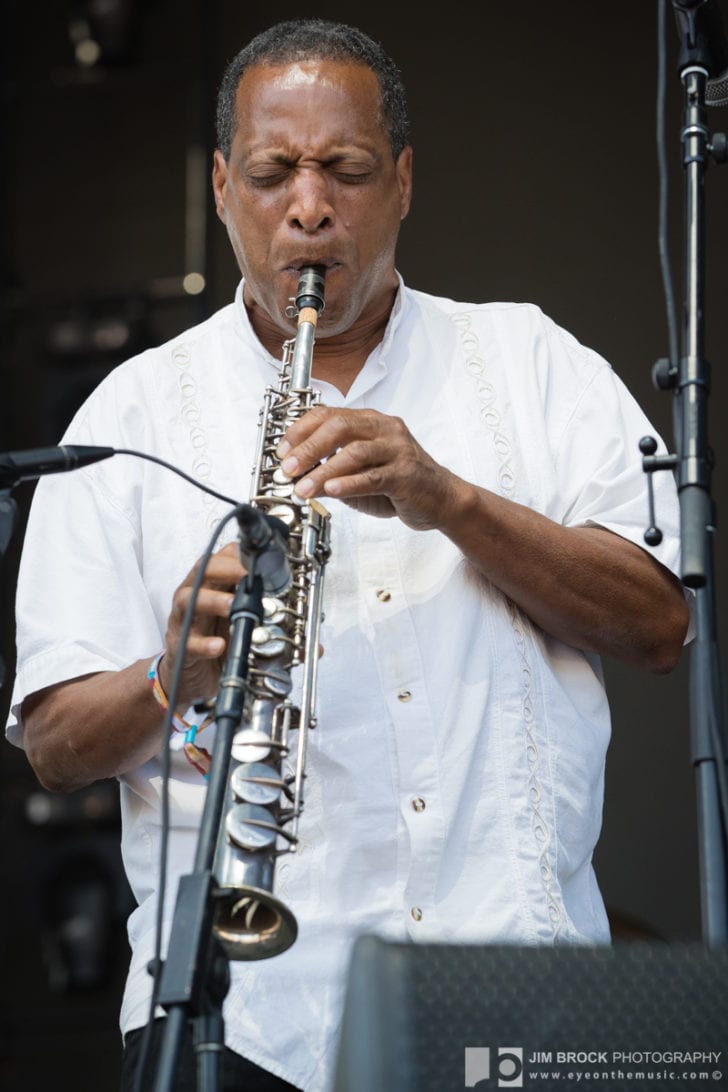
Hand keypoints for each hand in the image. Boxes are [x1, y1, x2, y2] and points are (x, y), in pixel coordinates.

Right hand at [159, 542, 244, 706]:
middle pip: (201, 571)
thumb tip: (274, 584)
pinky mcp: (180, 647)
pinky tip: (218, 646)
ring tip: (232, 607)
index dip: (236, 557)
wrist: (189, 676)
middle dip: (225, 570)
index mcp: (206, 587)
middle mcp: (192, 598)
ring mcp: (183, 621)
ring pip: (189, 601)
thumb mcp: (231, 613)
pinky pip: (188, 643)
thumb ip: (245, 597)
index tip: (258, 563)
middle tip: (247, 577)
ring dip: (213, 601)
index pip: (217, 559)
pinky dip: (204, 644)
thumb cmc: (210, 638)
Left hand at [276, 406, 462, 530]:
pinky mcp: (407, 474)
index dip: (301, 430)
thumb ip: (333, 469)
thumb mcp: (361, 473)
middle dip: (308, 447)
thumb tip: (299, 474)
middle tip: (288, 468)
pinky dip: (349, 483)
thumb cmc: (400, 484)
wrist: (443, 500)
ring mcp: (398, 450)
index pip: (330, 414)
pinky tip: (331, 491)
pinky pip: (373, 476)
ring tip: (303, 488)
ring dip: (323, 471)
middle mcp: (386, 429)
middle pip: (339, 427)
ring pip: (354, 452)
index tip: (282, 450)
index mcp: (372, 422)